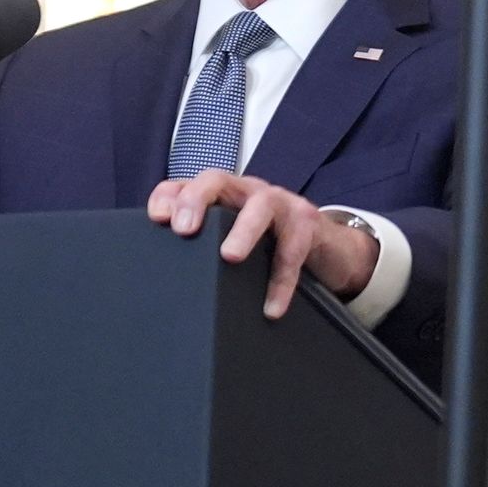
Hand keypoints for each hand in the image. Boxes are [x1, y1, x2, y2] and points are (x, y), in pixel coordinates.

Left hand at [146, 169, 376, 319]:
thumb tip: (166, 284)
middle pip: (218, 179)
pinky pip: (294, 249)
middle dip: (198, 200)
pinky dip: (281, 280)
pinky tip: (272, 307)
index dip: (169, 196)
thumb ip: (205, 249)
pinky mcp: (309, 225)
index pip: (187, 184)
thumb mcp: (234, 241)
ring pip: (261, 206)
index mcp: (224, 196)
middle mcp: (249, 192)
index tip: (157, 218)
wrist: (330, 250)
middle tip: (185, 229)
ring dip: (244, 230)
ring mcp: (282, 204)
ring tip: (230, 256)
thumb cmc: (272, 246)